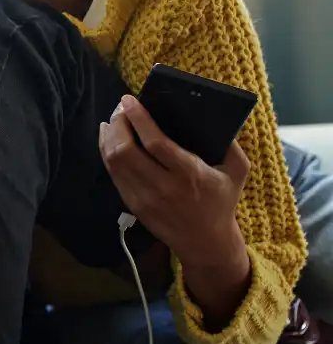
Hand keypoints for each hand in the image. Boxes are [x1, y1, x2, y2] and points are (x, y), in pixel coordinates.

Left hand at [99, 95, 249, 266]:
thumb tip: (213, 117)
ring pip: (114, 162)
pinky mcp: (133, 204)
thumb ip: (231, 145)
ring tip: (113, 119)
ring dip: (109, 136)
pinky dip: (106, 152)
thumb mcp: (237, 172)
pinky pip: (113, 174)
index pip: (155, 143)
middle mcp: (163, 186)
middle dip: (118, 124)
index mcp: (189, 174)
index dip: (138, 119)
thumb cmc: (222, 202)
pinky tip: (108, 139)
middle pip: (126, 150)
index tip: (129, 100)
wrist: (206, 243)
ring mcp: (144, 197)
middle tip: (120, 108)